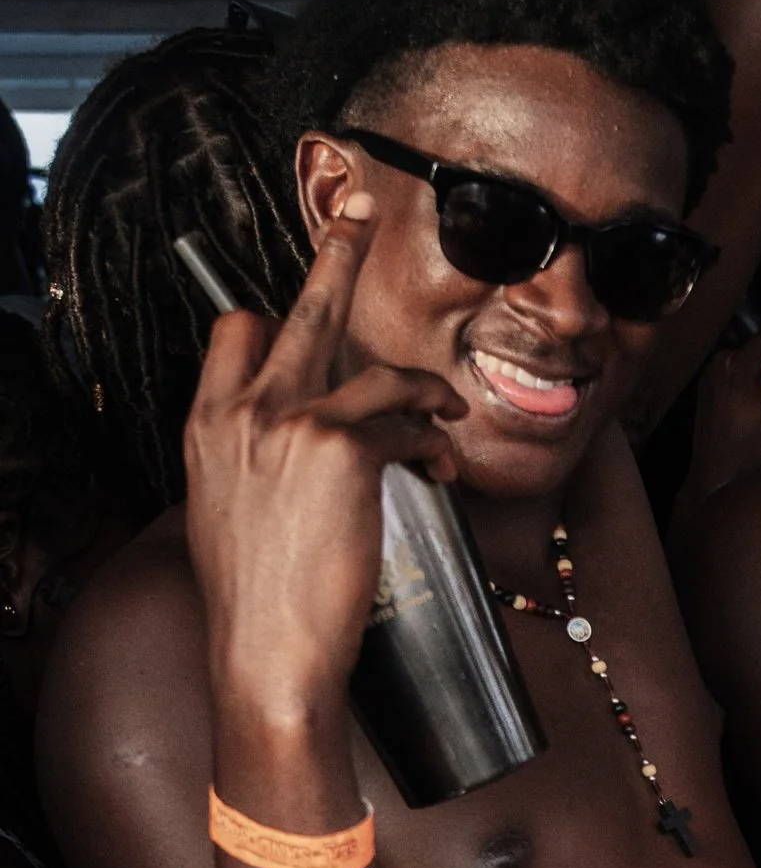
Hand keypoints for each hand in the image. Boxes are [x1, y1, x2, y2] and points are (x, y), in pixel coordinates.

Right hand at [184, 198, 464, 728]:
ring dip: (422, 388)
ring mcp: (292, 423)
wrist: (266, 656)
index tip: (300, 307)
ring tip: (444, 409)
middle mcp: (243, 411)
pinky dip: (431, 444)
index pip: (238, 334)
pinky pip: (407, 423)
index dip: (276, 319)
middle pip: (299, 311)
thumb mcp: (230, 515)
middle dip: (335, 254)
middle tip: (358, 211)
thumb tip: (295, 452)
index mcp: (208, 426)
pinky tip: (439, 469)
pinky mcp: (343, 447)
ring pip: (377, 370)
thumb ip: (253, 463)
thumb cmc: (257, 604)